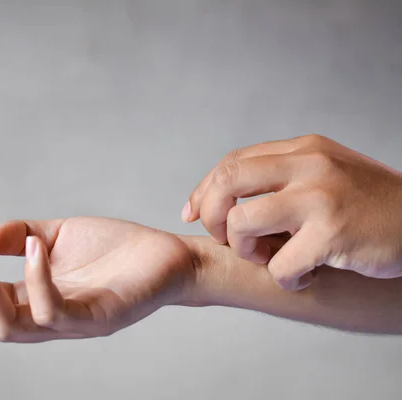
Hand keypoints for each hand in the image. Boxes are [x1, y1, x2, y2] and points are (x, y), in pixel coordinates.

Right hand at [0, 217, 195, 342]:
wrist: (168, 255)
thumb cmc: (114, 249)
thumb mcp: (57, 235)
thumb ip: (19, 235)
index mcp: (33, 302)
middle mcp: (45, 320)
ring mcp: (70, 325)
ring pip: (8, 326)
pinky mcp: (97, 320)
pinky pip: (53, 311)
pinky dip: (35, 279)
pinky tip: (34, 247)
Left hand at [183, 134, 401, 289]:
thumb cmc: (369, 205)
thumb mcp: (325, 173)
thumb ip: (279, 176)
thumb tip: (221, 196)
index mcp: (303, 149)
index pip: (231, 162)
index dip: (204, 190)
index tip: (192, 213)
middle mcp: (308, 165)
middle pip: (226, 182)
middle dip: (210, 215)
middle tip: (225, 239)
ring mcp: (320, 197)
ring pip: (242, 222)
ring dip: (246, 249)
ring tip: (270, 256)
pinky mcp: (332, 233)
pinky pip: (279, 264)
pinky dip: (284, 278)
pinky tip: (303, 276)